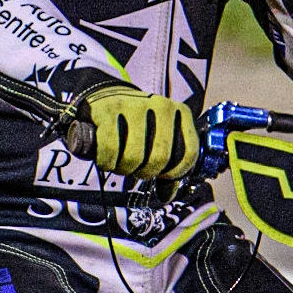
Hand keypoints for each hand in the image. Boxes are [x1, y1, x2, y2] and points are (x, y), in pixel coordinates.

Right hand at [71, 86, 198, 179]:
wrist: (104, 97)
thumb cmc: (134, 125)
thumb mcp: (157, 138)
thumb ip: (167, 165)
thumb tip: (167, 194)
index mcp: (179, 112)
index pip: (189, 153)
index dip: (175, 173)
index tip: (161, 175)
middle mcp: (160, 105)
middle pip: (159, 159)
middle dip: (144, 172)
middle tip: (134, 168)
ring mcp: (135, 105)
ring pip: (134, 157)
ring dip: (123, 168)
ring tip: (119, 161)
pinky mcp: (108, 109)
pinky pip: (110, 149)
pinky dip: (106, 161)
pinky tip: (106, 158)